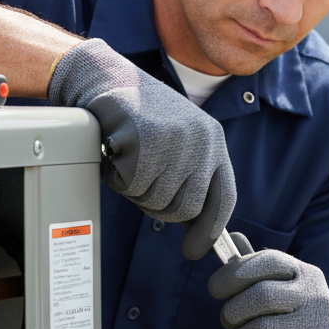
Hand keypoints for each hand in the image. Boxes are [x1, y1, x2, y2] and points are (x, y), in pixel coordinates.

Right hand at [48, 38, 235, 259]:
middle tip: (140, 181)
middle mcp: (202, 139)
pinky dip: (116, 177)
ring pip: (155, 200)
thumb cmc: (138, 116)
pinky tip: (115, 151)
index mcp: (213, 140)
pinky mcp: (147, 140)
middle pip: (184, 208)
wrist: (105, 78)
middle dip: (157, 206)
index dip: (209, 230)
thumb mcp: (177, 140)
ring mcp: (176, 139)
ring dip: (134, 189)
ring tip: (129, 157)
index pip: (223, 197)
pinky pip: (131, 186)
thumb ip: (190, 175)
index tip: (194, 250)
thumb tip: (195, 225)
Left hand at [208, 233, 328, 328]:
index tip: (215, 288)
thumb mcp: (276, 292)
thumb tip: (232, 235)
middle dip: (233, 311)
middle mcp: (319, 299)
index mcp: (308, 275)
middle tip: (228, 321)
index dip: (235, 272)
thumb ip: (254, 269)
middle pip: (260, 296)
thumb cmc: (286, 324)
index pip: (269, 261)